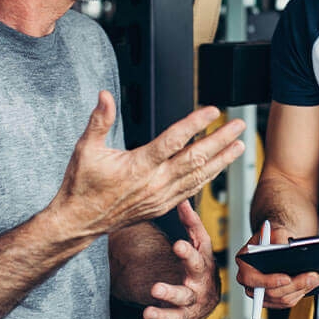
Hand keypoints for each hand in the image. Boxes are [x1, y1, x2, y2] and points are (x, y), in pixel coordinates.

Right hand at [52, 92, 245, 238]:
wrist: (79, 222)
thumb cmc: (81, 186)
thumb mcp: (86, 149)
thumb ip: (99, 120)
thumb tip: (105, 95)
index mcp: (138, 166)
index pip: (173, 140)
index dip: (195, 124)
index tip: (213, 111)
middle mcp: (155, 183)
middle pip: (196, 158)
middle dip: (221, 140)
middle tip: (238, 125)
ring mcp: (161, 197)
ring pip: (199, 177)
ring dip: (222, 160)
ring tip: (239, 145)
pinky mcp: (162, 207)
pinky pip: (192, 190)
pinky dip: (207, 177)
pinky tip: (218, 168)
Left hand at [143, 200, 219, 318]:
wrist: (209, 296)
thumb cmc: (202, 266)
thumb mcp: (201, 245)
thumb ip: (191, 224)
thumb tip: (182, 200)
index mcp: (201, 271)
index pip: (196, 260)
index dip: (188, 253)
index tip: (178, 245)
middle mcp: (196, 292)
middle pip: (185, 293)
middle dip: (170, 292)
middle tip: (156, 289)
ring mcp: (188, 310)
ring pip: (176, 315)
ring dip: (161, 315)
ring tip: (147, 313)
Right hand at [235, 223, 318, 308]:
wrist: (278, 242)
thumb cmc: (275, 236)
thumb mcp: (276, 231)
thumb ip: (279, 238)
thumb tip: (288, 250)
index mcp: (244, 262)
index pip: (251, 278)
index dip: (268, 281)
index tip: (287, 278)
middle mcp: (249, 281)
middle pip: (270, 292)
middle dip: (294, 285)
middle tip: (311, 277)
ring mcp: (260, 292)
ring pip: (281, 299)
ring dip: (301, 289)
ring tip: (316, 278)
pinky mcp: (272, 299)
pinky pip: (286, 301)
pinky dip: (300, 292)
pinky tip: (310, 283)